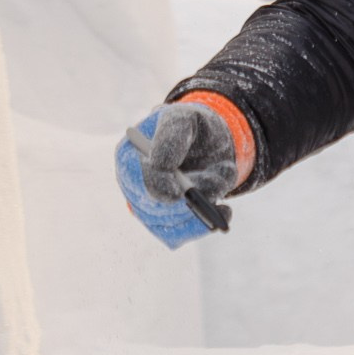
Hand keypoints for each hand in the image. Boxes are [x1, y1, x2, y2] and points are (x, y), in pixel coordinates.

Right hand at [114, 101, 238, 247]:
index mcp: (129, 155)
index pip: (133, 176)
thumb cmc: (193, 127)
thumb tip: (160, 167)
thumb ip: (171, 138)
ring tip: (223, 181)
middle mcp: (133, 185)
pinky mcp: (165, 221)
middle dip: (187, 203)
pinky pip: (177, 235)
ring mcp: (147, 207)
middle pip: (151, 207)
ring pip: (168, 223)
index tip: (181, 193)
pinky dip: (202, 227)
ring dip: (202, 208)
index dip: (156, 185)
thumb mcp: (185, 119)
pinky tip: (224, 212)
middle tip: (216, 188)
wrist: (212, 142)